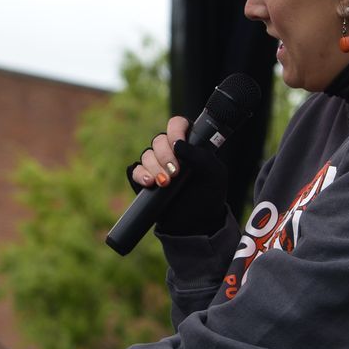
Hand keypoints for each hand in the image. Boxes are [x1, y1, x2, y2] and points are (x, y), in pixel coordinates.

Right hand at [128, 116, 228, 236]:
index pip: (177, 125)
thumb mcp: (214, 174)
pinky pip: (134, 170)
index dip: (175, 130)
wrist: (196, 223)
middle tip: (175, 173)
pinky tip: (149, 182)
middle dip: (165, 155)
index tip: (178, 144)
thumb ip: (200, 156)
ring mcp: (156, 166)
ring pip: (146, 155)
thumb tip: (177, 144)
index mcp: (189, 144)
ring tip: (165, 183)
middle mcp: (171, 152)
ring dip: (155, 168)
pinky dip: (140, 174)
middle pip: (159, 140)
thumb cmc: (209, 196)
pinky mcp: (144, 180)